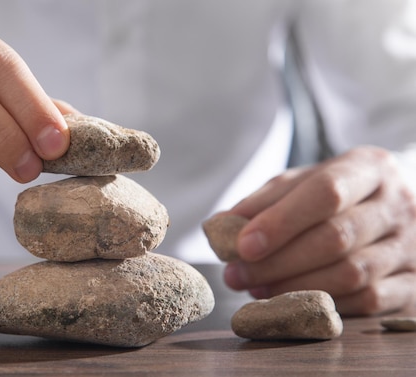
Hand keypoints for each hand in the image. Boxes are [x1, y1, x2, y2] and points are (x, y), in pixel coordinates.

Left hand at [221, 145, 415, 315]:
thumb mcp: (301, 186)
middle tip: (235, 275)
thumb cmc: (336, 196)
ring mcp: (411, 246)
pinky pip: (368, 301)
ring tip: (255, 289)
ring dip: (294, 286)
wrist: (392, 212)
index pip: (326, 192)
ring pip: (350, 273)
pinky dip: (324, 303)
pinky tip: (291, 302)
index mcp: (369, 168)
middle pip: (335, 237)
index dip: (280, 221)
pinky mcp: (413, 283)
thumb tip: (218, 227)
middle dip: (277, 261)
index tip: (242, 245)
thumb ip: (263, 202)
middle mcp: (398, 204)